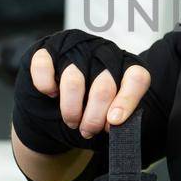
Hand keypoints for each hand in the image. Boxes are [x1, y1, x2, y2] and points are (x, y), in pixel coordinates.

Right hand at [13, 30, 151, 155]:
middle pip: (104, 87)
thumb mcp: (109, 111)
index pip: (136, 78)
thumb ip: (117, 117)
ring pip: (74, 81)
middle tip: (88, 131)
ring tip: (72, 122)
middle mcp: (103, 53)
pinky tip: (51, 94)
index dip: (127, 100)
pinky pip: (44, 66)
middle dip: (94, 117)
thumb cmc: (91, 104)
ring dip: (71, 109)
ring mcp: (75, 49)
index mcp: (125, 66)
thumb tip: (114, 125)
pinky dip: (45, 85)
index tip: (114, 121)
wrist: (59, 94)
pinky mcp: (48, 50)